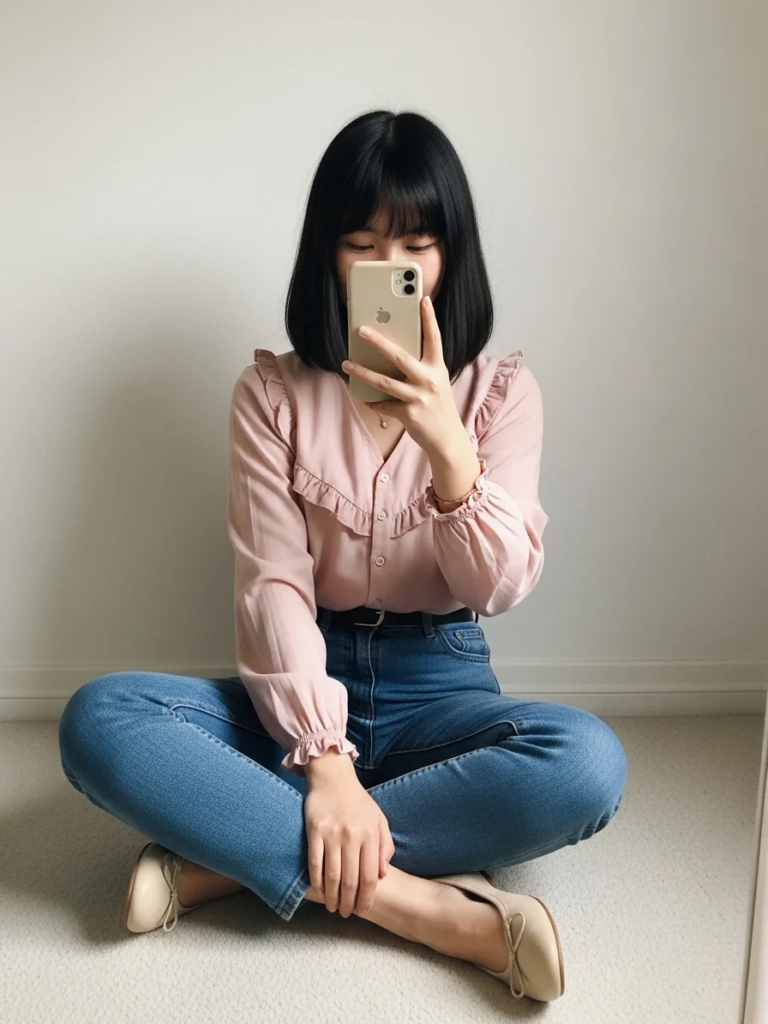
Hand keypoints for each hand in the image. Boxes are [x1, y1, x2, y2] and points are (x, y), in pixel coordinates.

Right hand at [303, 753, 394, 917]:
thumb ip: (385, 846)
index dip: (366, 898)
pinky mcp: (314, 831)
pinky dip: (316, 881)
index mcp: (370, 834)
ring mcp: (332, 833)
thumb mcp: (379, 820)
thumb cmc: (358, 801)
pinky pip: (314, 862)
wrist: (333, 777)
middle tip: (346, 913)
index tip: (362, 910)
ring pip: (332, 875)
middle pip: (350, 879)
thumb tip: (382, 874)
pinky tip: (318, 891)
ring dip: (332, 897)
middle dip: (349, 902)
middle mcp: (352, 836)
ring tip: (332, 908)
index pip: (370, 876)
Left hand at [341, 295, 464, 454]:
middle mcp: (429, 381)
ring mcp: (419, 398)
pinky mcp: (408, 415)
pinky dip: (372, 401)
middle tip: (361, 330)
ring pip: (384, 382)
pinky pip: (384, 405)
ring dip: (362, 372)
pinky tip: (363, 397)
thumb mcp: (436, 382)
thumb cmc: (438, 406)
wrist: (447, 438)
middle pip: (400, 357)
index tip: (422, 299)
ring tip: (346, 363)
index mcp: (437, 368)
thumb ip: (421, 367)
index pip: (434, 338)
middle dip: (379, 342)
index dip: (429, 318)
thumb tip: (392, 353)